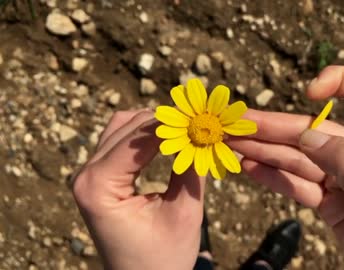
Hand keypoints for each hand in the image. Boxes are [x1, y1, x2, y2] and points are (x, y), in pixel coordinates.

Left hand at [72, 109, 204, 269]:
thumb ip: (192, 170)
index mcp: (98, 187)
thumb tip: (206, 132)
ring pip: (124, 126)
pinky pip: (121, 140)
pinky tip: (171, 139)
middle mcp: (86, 175)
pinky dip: (147, 135)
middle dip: (167, 122)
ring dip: (156, 125)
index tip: (203, 118)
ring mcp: (89, 174)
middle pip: (129, 126)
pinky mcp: (99, 176)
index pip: (138, 139)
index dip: (173, 125)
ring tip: (188, 129)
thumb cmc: (162, 257)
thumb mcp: (184, 214)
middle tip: (200, 122)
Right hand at [228, 66, 343, 269]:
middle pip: (314, 130)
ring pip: (299, 159)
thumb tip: (309, 135)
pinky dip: (274, 177)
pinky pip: (298, 186)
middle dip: (275, 126)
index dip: (339, 82)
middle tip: (235, 125)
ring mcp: (343, 184)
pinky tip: (251, 169)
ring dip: (265, 151)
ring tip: (231, 144)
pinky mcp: (330, 206)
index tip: (308, 92)